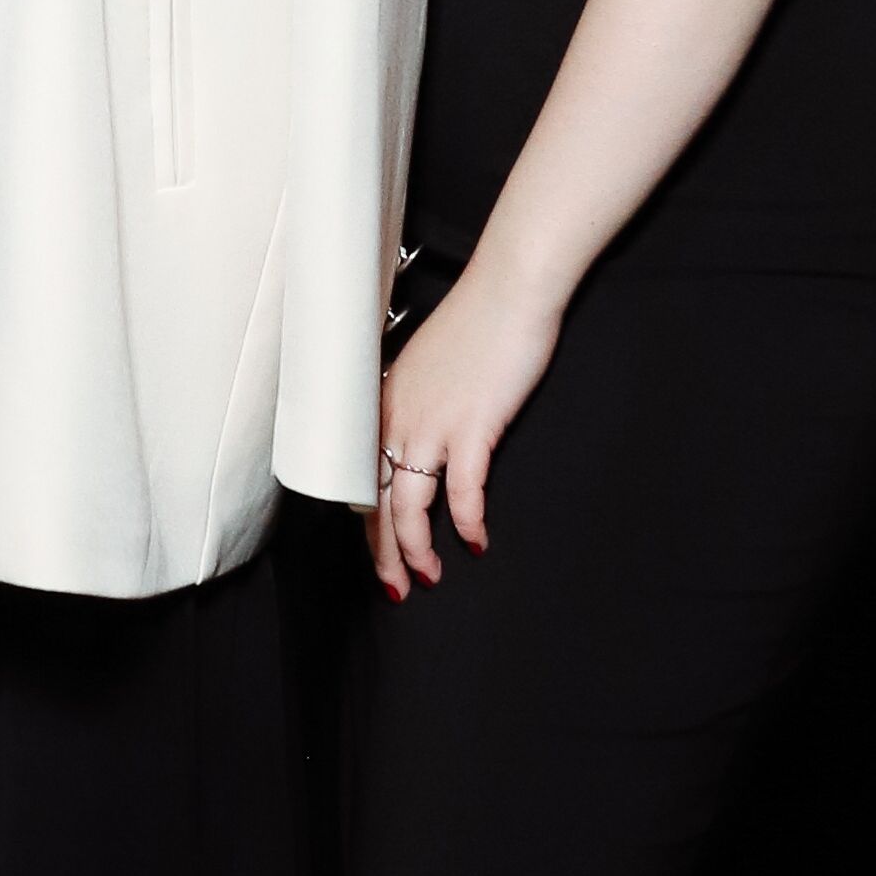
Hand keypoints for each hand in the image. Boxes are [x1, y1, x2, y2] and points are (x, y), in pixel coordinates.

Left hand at [366, 258, 561, 599]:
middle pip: (379, 501)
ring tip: (430, 575)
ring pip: (410, 505)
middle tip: (397, 587)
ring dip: (417, 549)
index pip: (363, 475)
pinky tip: (476, 540)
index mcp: (386, 401)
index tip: (378, 551)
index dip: (367, 521)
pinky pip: (462, 491)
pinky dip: (467, 522)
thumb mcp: (430, 362)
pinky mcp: (473, 426)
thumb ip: (419, 398)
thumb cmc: (479, 320)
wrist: (512, 288)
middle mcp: (398, 416)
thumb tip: (423, 432)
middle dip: (385, 552)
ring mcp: (432, 422)